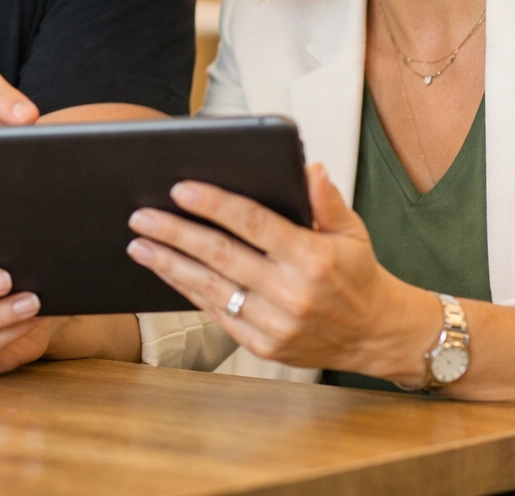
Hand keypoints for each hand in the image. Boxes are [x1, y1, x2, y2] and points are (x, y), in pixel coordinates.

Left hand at [125, 164, 436, 385]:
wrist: (376, 335)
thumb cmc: (358, 274)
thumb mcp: (352, 231)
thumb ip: (326, 200)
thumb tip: (308, 168)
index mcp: (312, 257)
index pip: (253, 223)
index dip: (214, 204)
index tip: (181, 188)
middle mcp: (291, 292)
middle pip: (220, 255)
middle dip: (175, 233)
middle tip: (141, 216)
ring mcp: (275, 323)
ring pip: (210, 288)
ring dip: (169, 265)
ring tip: (138, 245)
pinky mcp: (263, 346)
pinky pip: (217, 314)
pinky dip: (188, 292)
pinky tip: (167, 272)